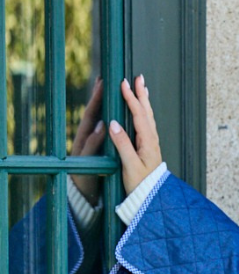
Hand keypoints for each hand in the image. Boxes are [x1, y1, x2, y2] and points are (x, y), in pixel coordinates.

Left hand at [70, 77, 105, 202]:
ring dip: (107, 104)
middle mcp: (88, 137)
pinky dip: (113, 117)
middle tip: (106, 78)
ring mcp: (93, 142)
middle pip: (96, 112)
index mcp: (84, 138)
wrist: (84, 196)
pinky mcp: (100, 149)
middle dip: (100, 95)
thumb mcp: (89, 162)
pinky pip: (107, 128)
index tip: (103, 83)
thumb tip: (102, 125)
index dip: (97, 98)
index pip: (91, 114)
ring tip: (114, 90)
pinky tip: (119, 113)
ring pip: (102, 119)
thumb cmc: (86, 180)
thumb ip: (94, 143)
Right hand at [108, 74, 161, 194]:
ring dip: (144, 100)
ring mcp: (151, 143)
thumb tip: (113, 124)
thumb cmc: (139, 184)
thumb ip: (122, 144)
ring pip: (148, 116)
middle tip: (137, 77)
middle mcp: (152, 140)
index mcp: (147, 142)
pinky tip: (142, 108)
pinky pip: (146, 123)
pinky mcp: (148, 147)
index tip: (123, 83)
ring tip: (141, 86)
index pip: (139, 114)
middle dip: (141, 93)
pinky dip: (144, 111)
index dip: (131, 98)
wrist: (150, 197)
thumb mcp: (129, 165)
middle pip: (146, 112)